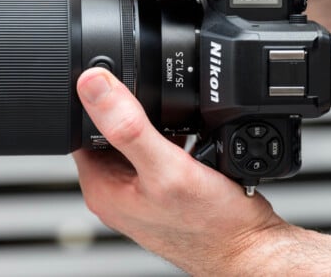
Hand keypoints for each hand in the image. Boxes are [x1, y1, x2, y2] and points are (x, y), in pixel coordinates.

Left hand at [73, 68, 287, 274]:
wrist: (249, 249)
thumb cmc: (209, 226)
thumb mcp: (165, 167)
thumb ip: (128, 126)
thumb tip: (92, 84)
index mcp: (101, 188)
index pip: (81, 128)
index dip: (96, 101)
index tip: (118, 81)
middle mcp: (117, 192)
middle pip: (111, 132)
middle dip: (132, 113)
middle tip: (159, 109)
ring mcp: (142, 193)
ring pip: (139, 140)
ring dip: (157, 127)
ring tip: (181, 134)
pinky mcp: (165, 191)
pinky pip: (161, 153)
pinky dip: (175, 141)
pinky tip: (193, 144)